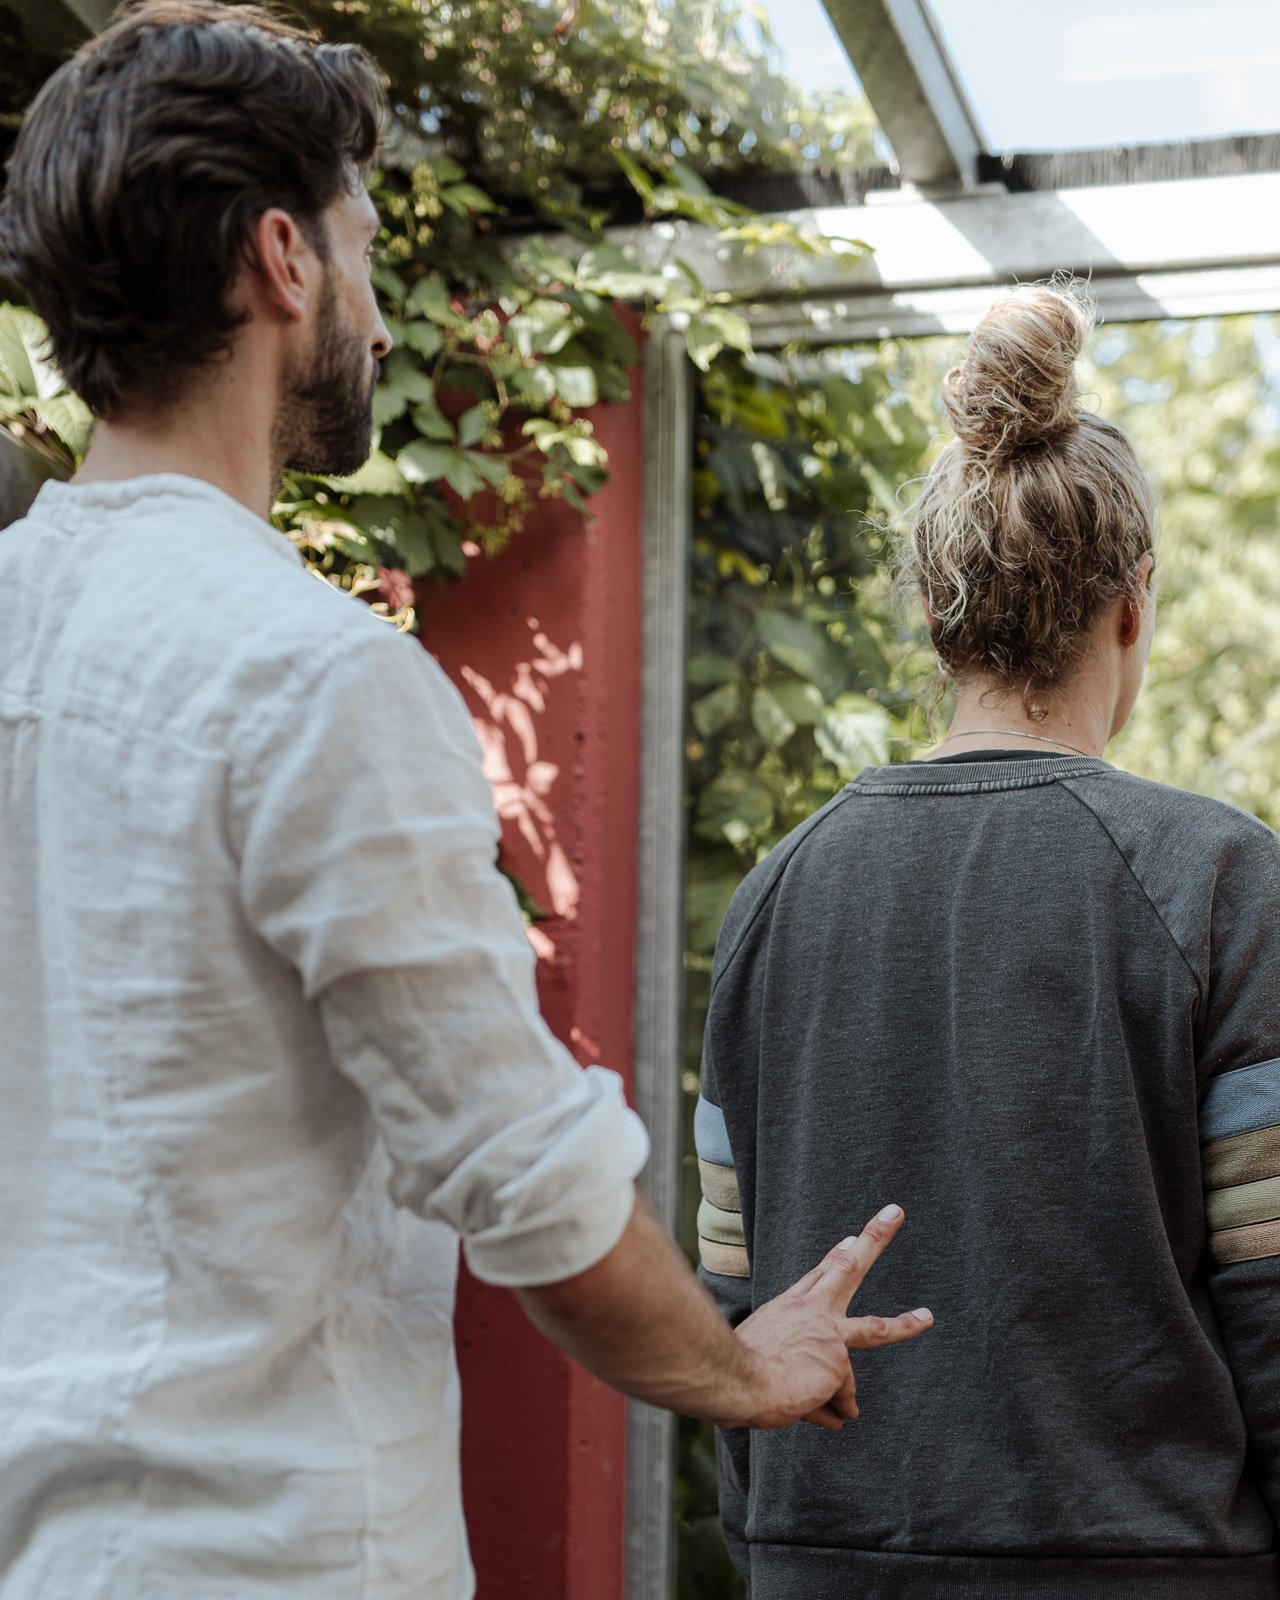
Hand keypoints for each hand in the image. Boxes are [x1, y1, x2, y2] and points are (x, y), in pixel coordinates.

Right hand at [725, 1203, 931, 1430]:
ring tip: (927, 1318)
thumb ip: (805, 1385)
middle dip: (875, 1238)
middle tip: (896, 1212)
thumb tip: (842, 1417)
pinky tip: (817, 1415)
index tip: (849, 1240)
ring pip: (876, 1329)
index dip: (835, 1258)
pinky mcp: (839, 1364)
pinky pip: (840, 1403)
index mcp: (790, 1307)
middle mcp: (812, 1312)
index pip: (818, 1276)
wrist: (734, 1380)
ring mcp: (829, 1335)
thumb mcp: (763, 1359)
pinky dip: (825, 1414)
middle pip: (850, 1267)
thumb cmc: (737, 1371)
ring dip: (905, 1324)